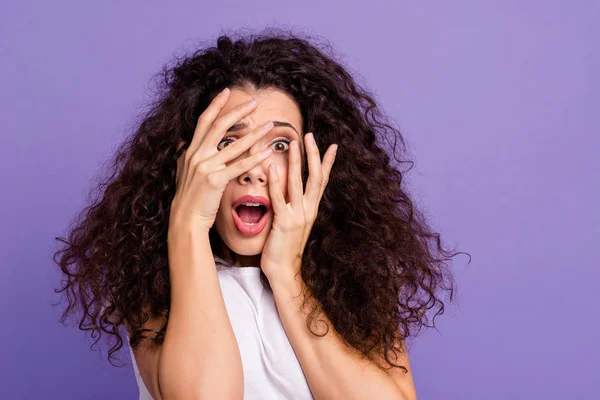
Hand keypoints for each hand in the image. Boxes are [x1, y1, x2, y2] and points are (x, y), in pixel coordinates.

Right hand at [170, 88, 274, 233]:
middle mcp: (196, 155)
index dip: (215, 105)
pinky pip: (239, 166)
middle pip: (219, 126)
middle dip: (238, 112)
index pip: (204, 121)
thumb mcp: (183, 173)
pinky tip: (268, 152)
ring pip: (234, 145)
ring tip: (269, 126)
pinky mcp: (215, 180)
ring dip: (254, 134)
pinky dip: (255, 158)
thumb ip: (185, 156)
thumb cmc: (188, 199)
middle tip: (254, 102)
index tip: (227, 91)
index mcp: (190, 151)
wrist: (185, 220)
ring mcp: (205, 167)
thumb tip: (182, 142)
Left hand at [260, 132, 337, 283]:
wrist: (284, 272)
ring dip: (296, 161)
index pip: (322, 180)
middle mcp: (308, 210)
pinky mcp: (284, 222)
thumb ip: (293, 207)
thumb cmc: (284, 248)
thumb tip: (290, 192)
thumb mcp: (293, 224)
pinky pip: (280, 197)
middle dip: (313, 154)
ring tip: (293, 142)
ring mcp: (297, 216)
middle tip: (310, 135)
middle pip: (315, 177)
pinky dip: (276, 181)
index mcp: (311, 209)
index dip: (327, 162)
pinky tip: (273, 166)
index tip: (332, 145)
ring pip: (298, 183)